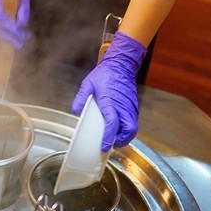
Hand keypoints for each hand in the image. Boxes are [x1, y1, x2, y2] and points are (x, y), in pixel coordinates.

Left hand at [72, 32, 147, 150]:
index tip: (104, 146)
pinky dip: (128, 128)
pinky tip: (119, 127)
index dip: (108, 137)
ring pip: (133, 127)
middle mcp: (123, 106)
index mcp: (111, 101)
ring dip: (126, 135)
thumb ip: (81, 98)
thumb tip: (76, 111)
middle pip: (129, 130)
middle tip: (112, 145)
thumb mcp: (88, 84)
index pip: (112, 124)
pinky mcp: (134, 105)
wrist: (121, 64)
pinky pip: (134, 121)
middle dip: (122, 141)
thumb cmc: (105, 74)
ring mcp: (131, 106)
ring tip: (115, 138)